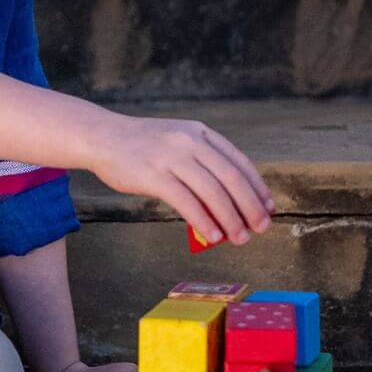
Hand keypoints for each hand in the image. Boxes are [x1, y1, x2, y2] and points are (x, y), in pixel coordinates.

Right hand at [86, 115, 273, 249]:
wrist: (102, 137)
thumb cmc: (141, 147)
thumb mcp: (177, 141)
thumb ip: (201, 163)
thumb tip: (227, 201)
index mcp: (201, 133)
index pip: (239, 162)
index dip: (258, 187)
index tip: (269, 207)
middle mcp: (190, 141)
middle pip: (231, 178)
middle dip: (250, 206)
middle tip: (262, 228)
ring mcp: (171, 157)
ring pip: (212, 192)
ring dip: (230, 218)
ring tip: (240, 238)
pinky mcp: (153, 175)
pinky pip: (186, 201)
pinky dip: (203, 220)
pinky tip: (213, 235)